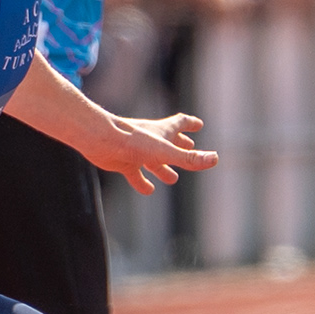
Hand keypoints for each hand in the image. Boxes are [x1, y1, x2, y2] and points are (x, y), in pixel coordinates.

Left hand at [91, 111, 216, 193]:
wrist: (100, 140)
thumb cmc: (132, 141)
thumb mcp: (165, 152)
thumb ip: (189, 158)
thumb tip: (215, 159)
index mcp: (162, 131)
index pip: (180, 123)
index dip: (190, 124)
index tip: (198, 124)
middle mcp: (150, 139)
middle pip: (168, 141)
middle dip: (180, 145)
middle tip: (190, 146)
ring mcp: (136, 151)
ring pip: (154, 161)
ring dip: (163, 168)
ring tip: (173, 178)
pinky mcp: (124, 162)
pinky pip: (135, 174)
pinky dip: (143, 183)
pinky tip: (149, 190)